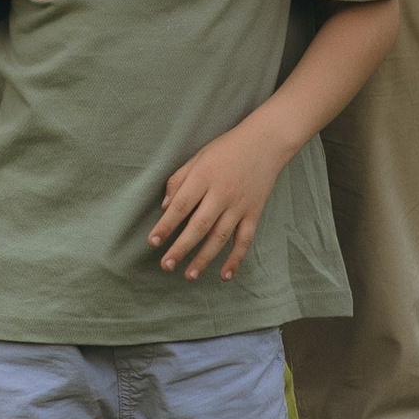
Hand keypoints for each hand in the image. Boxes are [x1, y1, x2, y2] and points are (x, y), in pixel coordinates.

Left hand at [153, 118, 284, 281]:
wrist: (265, 142)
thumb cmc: (227, 148)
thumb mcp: (198, 156)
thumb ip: (179, 180)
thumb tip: (165, 207)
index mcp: (204, 177)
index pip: (181, 205)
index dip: (166, 225)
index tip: (153, 242)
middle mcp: (221, 194)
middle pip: (198, 226)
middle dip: (181, 248)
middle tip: (166, 265)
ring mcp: (239, 205)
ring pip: (220, 237)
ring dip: (204, 258)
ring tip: (189, 276)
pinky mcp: (254, 213)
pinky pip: (244, 240)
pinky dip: (236, 259)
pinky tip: (224, 275)